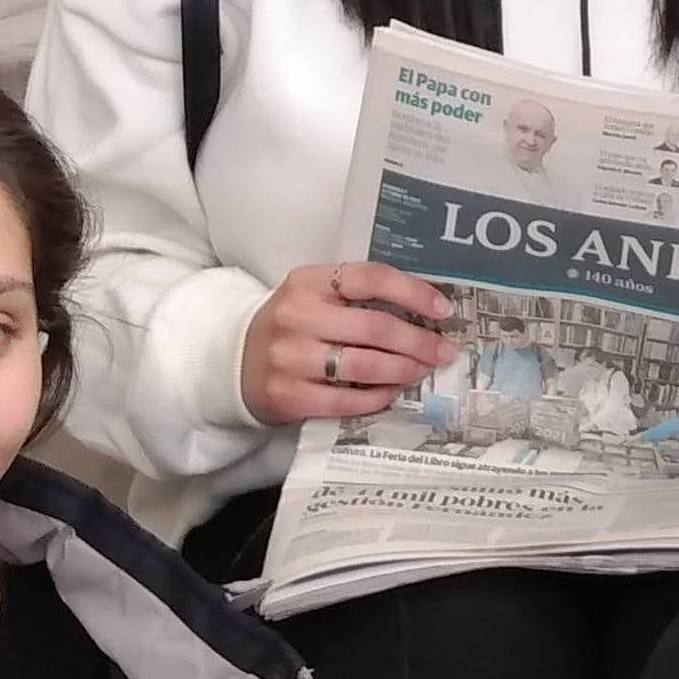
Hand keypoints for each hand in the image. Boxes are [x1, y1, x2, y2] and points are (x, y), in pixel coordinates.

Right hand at [242, 262, 451, 424]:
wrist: (235, 362)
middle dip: (418, 341)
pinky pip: (347, 401)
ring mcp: (291, 358)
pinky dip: (377, 397)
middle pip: (374, 327)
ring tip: (422, 371)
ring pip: (364, 366)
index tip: (443, 310)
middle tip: (444, 351)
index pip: (370, 277)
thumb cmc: (291, 326)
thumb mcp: (313, 296)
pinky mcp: (289, 396)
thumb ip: (356, 297)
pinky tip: (392, 392)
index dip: (413, 292)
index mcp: (308, 282)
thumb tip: (424, 310)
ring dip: (403, 370)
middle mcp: (297, 316)